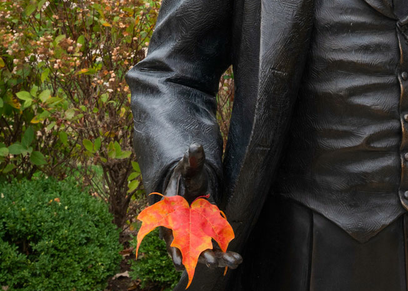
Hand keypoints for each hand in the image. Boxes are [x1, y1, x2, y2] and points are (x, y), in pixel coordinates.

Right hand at [160, 143, 242, 270]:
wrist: (190, 188)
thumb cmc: (184, 179)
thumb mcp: (187, 170)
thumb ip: (192, 161)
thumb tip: (195, 146)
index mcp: (171, 217)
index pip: (171, 236)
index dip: (175, 250)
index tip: (180, 260)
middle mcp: (181, 232)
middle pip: (188, 251)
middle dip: (200, 257)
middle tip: (212, 261)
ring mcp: (195, 237)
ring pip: (203, 253)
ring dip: (217, 259)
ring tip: (234, 261)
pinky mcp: (207, 238)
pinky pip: (215, 249)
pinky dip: (224, 255)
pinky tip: (236, 259)